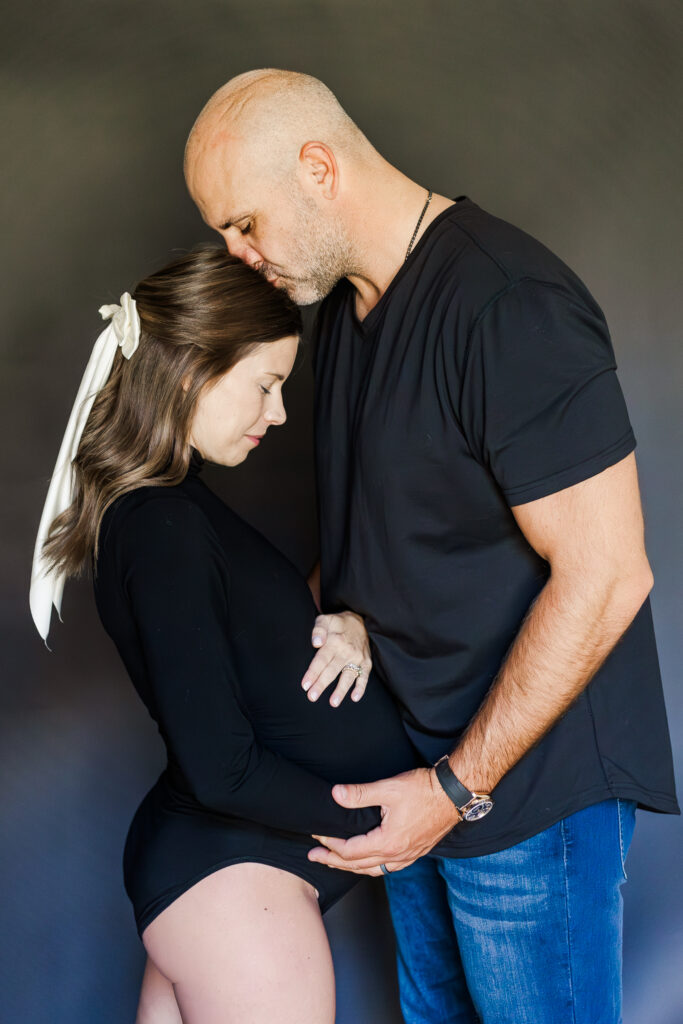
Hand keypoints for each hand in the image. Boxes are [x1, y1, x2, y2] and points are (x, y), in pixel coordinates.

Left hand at [301, 610, 371, 706]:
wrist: (361, 621)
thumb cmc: (338, 623)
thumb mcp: (325, 619)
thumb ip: (318, 630)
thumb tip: (316, 643)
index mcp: (334, 641)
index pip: (321, 660)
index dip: (313, 673)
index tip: (305, 685)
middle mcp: (346, 651)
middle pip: (332, 671)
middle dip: (321, 684)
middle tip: (312, 697)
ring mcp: (357, 658)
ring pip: (348, 676)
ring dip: (341, 690)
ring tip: (333, 702)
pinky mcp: (367, 663)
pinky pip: (364, 677)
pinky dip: (361, 688)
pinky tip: (354, 698)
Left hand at [307, 767, 460, 873]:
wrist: (454, 794)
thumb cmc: (424, 790)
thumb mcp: (389, 788)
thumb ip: (360, 794)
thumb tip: (336, 794)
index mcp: (388, 842)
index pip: (350, 851)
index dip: (330, 844)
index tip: (316, 835)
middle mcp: (397, 855)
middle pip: (358, 866)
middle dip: (333, 861)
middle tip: (314, 857)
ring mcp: (408, 856)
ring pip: (373, 870)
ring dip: (352, 867)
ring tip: (336, 862)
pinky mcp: (416, 851)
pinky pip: (388, 868)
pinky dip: (372, 867)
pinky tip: (369, 862)